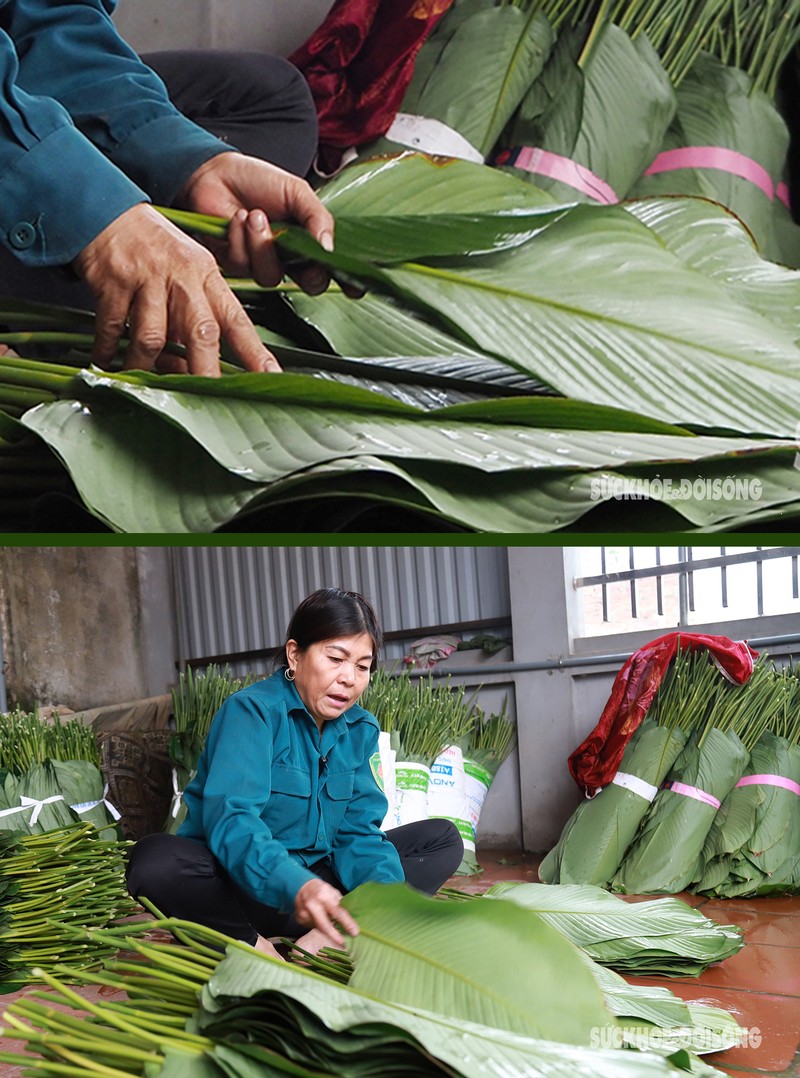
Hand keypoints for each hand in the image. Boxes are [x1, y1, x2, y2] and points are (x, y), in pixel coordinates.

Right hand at [73, 203, 280, 375]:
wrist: (106, 210)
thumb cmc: (153, 248)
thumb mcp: (186, 272)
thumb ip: (193, 318)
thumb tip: (193, 370)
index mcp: (206, 276)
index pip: (237, 321)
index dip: (255, 352)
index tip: (270, 377)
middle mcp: (182, 278)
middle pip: (201, 333)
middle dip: (205, 371)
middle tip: (206, 398)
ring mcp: (147, 280)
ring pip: (153, 337)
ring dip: (145, 365)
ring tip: (138, 379)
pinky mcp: (113, 283)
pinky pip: (113, 328)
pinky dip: (108, 350)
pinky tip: (106, 361)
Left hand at [177, 152, 335, 294]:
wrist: (216, 173)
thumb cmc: (257, 180)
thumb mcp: (296, 192)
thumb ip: (317, 218)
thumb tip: (329, 247)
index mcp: (310, 242)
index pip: (333, 269)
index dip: (347, 283)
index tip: (355, 288)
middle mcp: (290, 259)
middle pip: (310, 285)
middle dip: (305, 270)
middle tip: (294, 244)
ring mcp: (263, 264)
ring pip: (272, 276)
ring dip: (262, 245)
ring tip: (255, 215)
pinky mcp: (236, 265)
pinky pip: (243, 266)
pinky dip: (240, 239)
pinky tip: (237, 218)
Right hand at [293, 877, 358, 949]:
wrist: (301, 887)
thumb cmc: (321, 889)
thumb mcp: (332, 892)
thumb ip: (339, 905)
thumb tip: (351, 919)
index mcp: (323, 895)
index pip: (337, 911)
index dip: (347, 923)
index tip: (355, 932)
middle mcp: (312, 904)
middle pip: (324, 925)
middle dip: (335, 936)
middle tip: (343, 944)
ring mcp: (304, 913)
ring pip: (319, 928)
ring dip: (329, 933)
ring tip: (336, 935)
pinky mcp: (299, 920)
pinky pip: (312, 927)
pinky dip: (321, 929)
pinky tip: (323, 926)